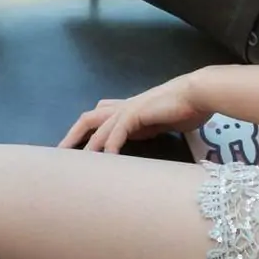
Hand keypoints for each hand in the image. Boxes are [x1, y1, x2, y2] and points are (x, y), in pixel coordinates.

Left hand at [59, 74, 206, 153]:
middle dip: (73, 136)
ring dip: (86, 145)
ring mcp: (128, 108)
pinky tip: (107, 159)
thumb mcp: (161, 124)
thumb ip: (149, 131)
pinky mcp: (136, 112)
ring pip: (97, 126)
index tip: (74, 149)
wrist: (198, 93)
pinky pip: (116, 132)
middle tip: (61, 156)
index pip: (99, 117)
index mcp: (129, 109)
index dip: (85, 132)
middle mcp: (124, 107)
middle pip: (88, 118)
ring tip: (77, 164)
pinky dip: (109, 146)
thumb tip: (142, 145)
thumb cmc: (186, 108)